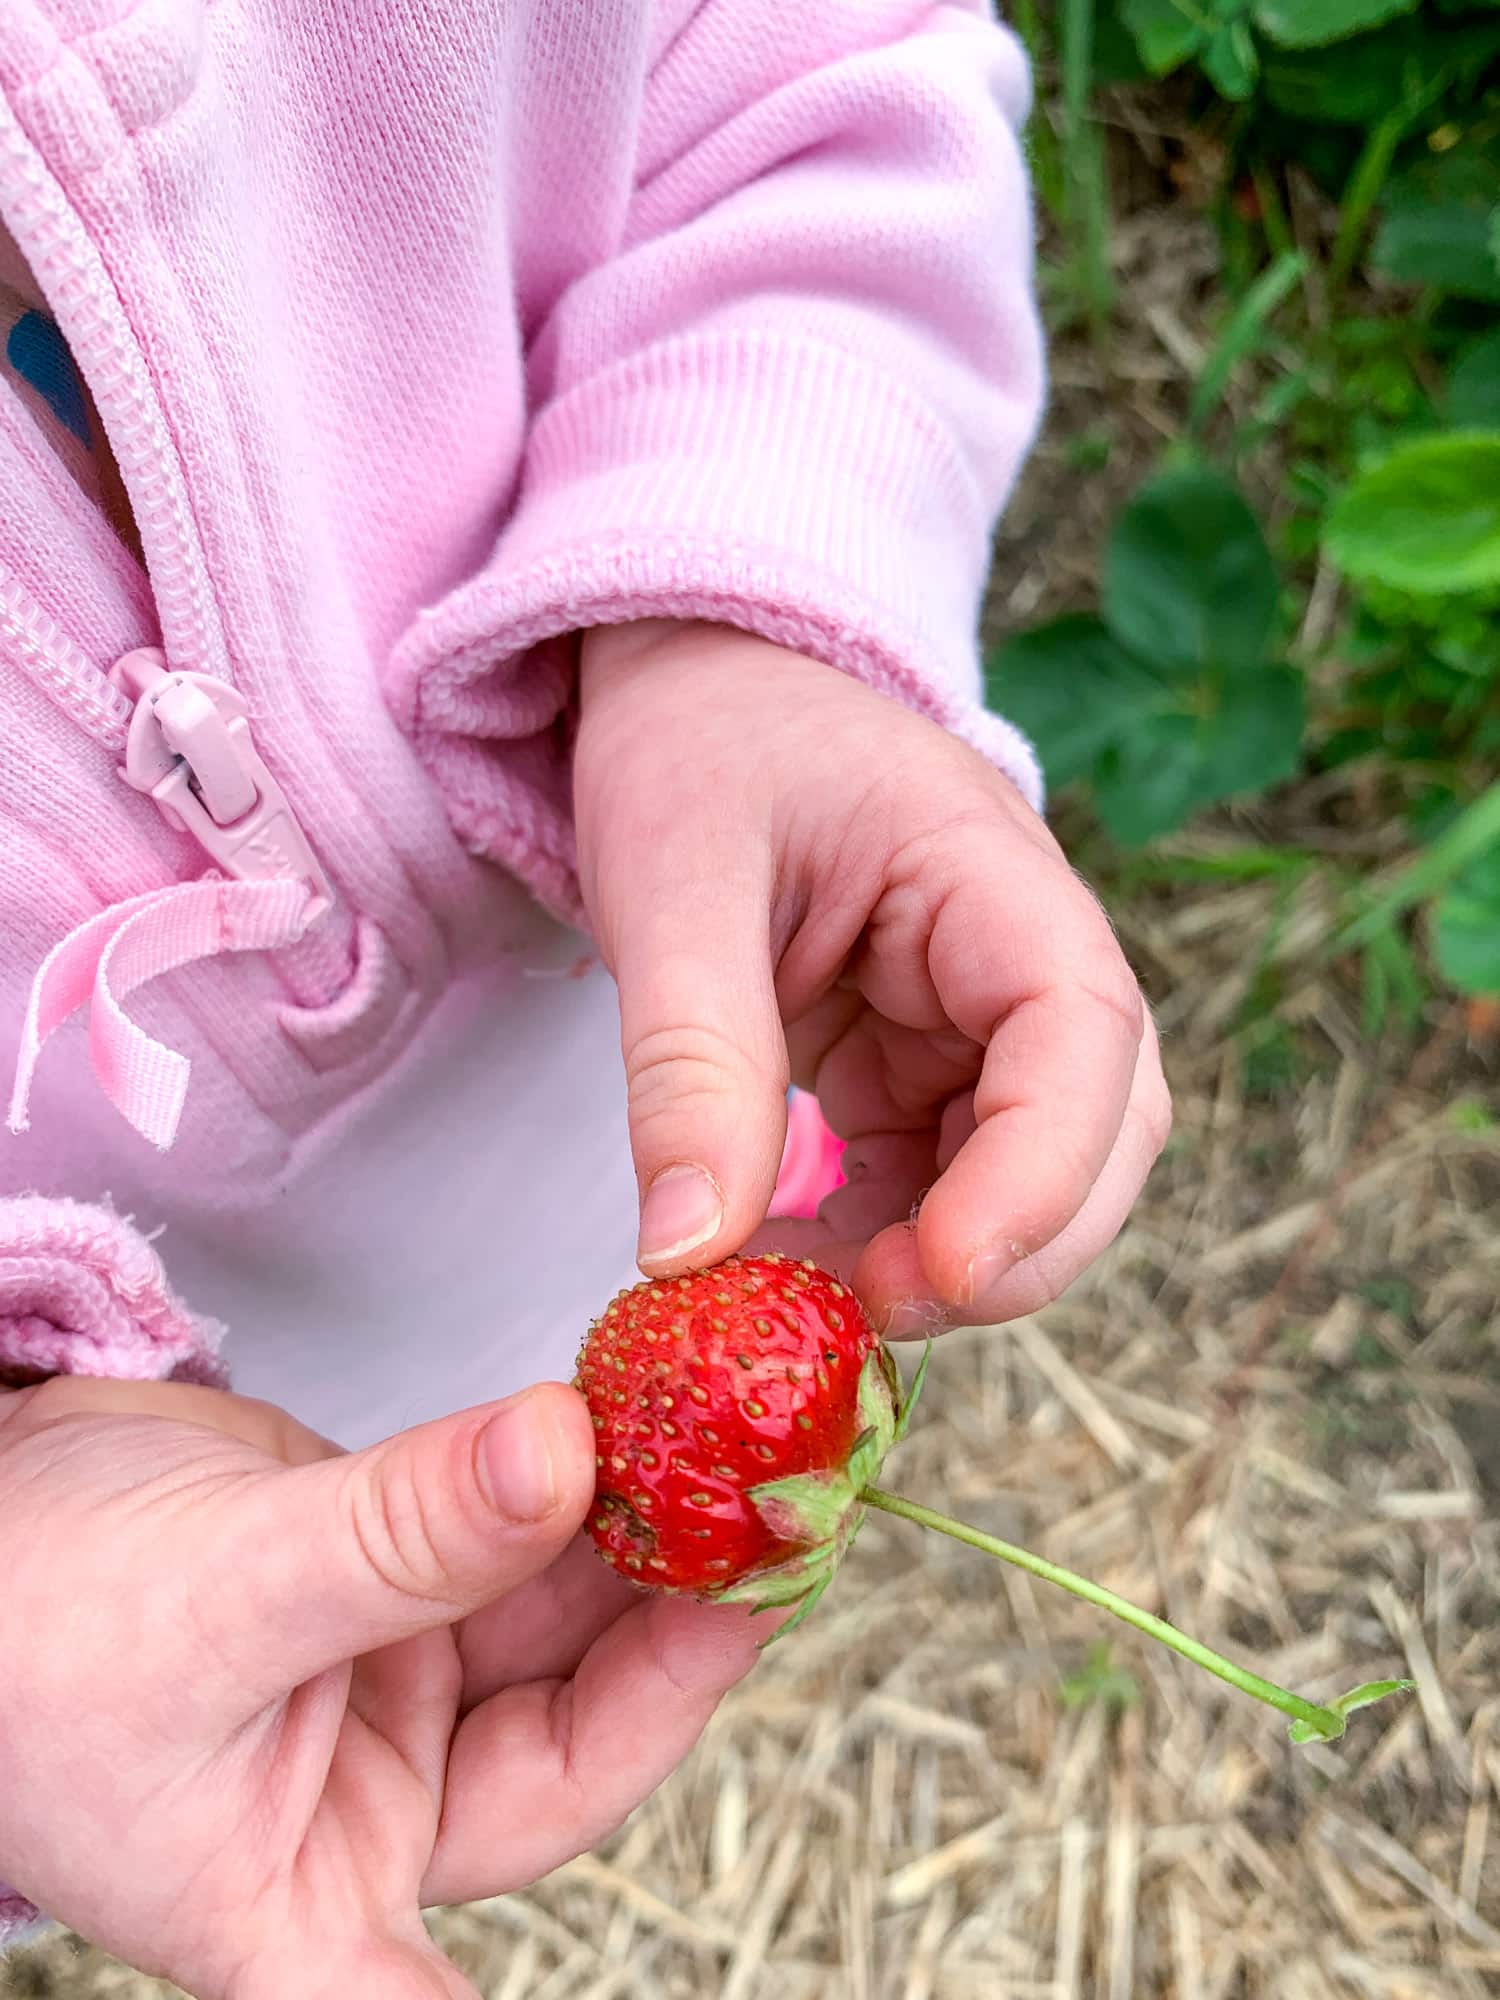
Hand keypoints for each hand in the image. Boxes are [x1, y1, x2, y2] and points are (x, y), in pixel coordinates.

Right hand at [0, 1376, 756, 1997]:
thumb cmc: (24, 1620)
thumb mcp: (219, 1595)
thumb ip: (401, 1540)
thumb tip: (570, 1454)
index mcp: (310, 1909)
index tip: (772, 1991)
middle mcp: (374, 1813)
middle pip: (572, 1752)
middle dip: (674, 1646)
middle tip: (770, 1534)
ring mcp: (397, 1686)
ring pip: (562, 1631)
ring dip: (644, 1542)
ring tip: (731, 1450)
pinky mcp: (405, 1579)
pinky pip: (520, 1539)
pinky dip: (580, 1480)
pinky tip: (643, 1418)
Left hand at [576, 621, 1169, 1333]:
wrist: (701, 690)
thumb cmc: (699, 744)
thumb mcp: (671, 881)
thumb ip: (691, 1060)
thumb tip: (687, 1256)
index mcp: (992, 874)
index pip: (1083, 1032)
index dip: (1043, 1170)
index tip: (945, 1271)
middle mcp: (1020, 956)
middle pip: (1100, 1131)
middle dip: (1014, 1246)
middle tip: (873, 1315)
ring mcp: (979, 1020)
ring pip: (1035, 1177)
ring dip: (951, 1263)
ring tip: (814, 1303)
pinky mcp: (922, 1068)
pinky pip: (941, 1182)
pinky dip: (888, 1243)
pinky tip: (797, 1264)